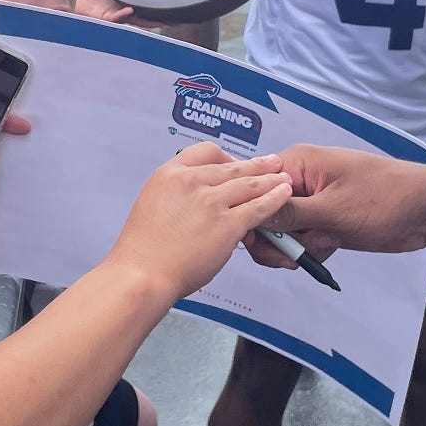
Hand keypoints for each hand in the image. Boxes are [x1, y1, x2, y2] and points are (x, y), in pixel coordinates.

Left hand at [74, 0, 169, 29]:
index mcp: (128, 0)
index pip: (147, 4)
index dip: (159, 6)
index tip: (173, 4)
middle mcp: (125, 10)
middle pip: (146, 17)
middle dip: (158, 19)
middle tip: (172, 19)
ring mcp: (117, 17)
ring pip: (135, 21)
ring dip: (146, 21)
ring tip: (158, 19)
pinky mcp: (106, 20)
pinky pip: (117, 19)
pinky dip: (124, 15)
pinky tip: (129, 10)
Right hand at [104, 143, 291, 302]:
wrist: (142, 274)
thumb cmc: (143, 250)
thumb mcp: (153, 204)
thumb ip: (177, 195)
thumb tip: (196, 198)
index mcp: (169, 174)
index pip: (205, 151)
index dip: (226, 157)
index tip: (235, 163)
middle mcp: (191, 182)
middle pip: (232, 166)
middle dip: (257, 164)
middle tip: (271, 162)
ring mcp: (210, 202)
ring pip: (249, 183)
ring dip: (271, 179)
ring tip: (284, 177)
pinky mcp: (226, 225)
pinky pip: (258, 207)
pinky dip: (275, 199)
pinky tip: (283, 195)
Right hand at [244, 145, 425, 265]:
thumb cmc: (383, 199)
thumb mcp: (333, 209)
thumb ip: (290, 215)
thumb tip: (252, 217)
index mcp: (296, 164)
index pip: (254, 190)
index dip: (253, 218)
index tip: (263, 243)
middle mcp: (300, 182)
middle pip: (265, 216)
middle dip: (277, 241)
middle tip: (292, 260)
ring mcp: (313, 202)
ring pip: (284, 233)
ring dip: (297, 248)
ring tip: (322, 248)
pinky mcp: (326, 221)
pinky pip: (303, 240)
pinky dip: (313, 250)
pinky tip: (331, 249)